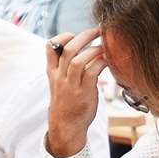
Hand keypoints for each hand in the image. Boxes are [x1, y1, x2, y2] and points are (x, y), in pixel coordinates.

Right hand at [45, 28, 106, 157]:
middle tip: (98, 31)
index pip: (50, 47)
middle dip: (83, 36)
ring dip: (93, 50)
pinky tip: (107, 61)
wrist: (66, 126)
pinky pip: (91, 73)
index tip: (75, 34)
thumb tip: (86, 48)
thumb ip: (68, 66)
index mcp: (53, 71)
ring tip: (104, 46)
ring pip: (77, 61)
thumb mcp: (61, 82)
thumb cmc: (68, 101)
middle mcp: (60, 76)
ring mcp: (71, 85)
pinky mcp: (83, 93)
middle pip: (67, 49)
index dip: (62, 36)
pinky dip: (100, 64)